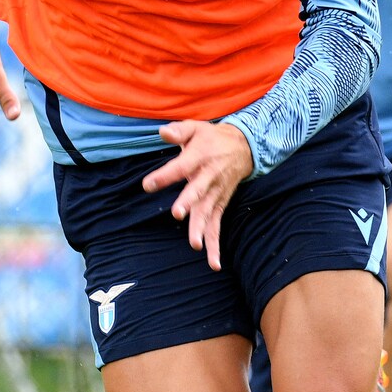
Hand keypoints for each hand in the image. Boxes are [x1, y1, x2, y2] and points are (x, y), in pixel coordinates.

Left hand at [141, 120, 254, 269]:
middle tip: (178, 213)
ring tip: (196, 244)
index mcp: (199, 157)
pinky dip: (216, 244)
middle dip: (188, 202)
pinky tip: (214, 263)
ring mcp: (215, 193)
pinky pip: (217, 226)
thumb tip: (162, 132)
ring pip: (208, 212)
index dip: (165, 176)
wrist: (244, 146)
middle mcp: (208, 177)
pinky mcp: (220, 204)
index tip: (148, 185)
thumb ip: (178, 131)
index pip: (180, 167)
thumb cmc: (211, 137)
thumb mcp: (195, 128)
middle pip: (197, 191)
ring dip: (202, 228)